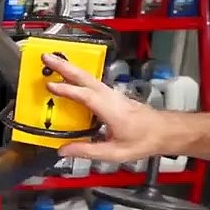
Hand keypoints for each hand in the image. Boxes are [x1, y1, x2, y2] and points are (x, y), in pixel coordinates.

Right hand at [41, 53, 180, 161]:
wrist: (164, 131)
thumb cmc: (143, 140)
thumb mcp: (115, 153)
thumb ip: (88, 151)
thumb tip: (64, 150)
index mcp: (111, 110)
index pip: (86, 96)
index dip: (68, 90)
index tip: (50, 86)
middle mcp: (110, 97)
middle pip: (84, 77)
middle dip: (64, 66)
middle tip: (46, 56)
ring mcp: (111, 94)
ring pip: (87, 77)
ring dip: (69, 68)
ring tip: (52, 61)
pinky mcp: (111, 95)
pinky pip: (91, 82)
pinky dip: (77, 76)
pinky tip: (68, 77)